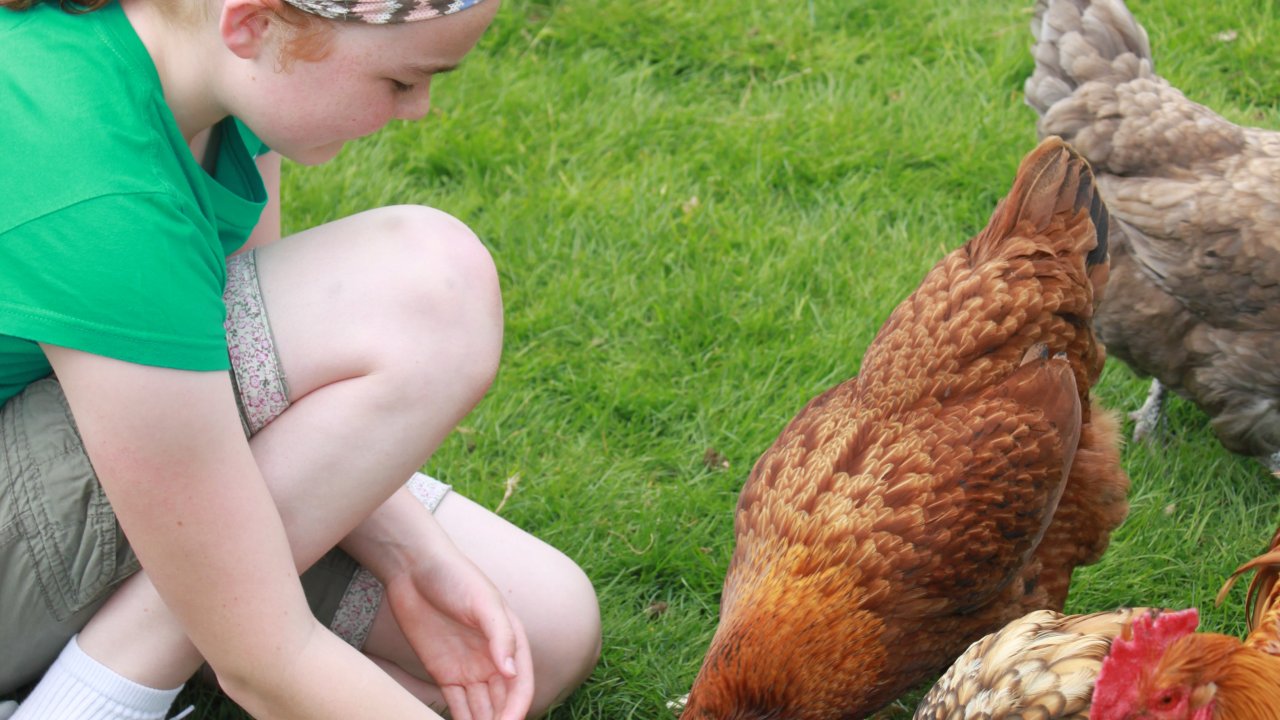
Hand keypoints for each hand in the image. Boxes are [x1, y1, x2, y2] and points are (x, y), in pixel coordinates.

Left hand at [382, 543, 534, 719]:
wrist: (414, 569)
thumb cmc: (454, 576)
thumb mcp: (482, 601)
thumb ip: (501, 635)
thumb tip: (512, 671)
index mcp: (511, 641)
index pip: (520, 684)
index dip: (517, 708)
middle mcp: (493, 659)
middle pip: (503, 701)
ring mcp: (469, 668)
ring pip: (482, 708)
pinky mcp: (445, 673)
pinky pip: (457, 705)